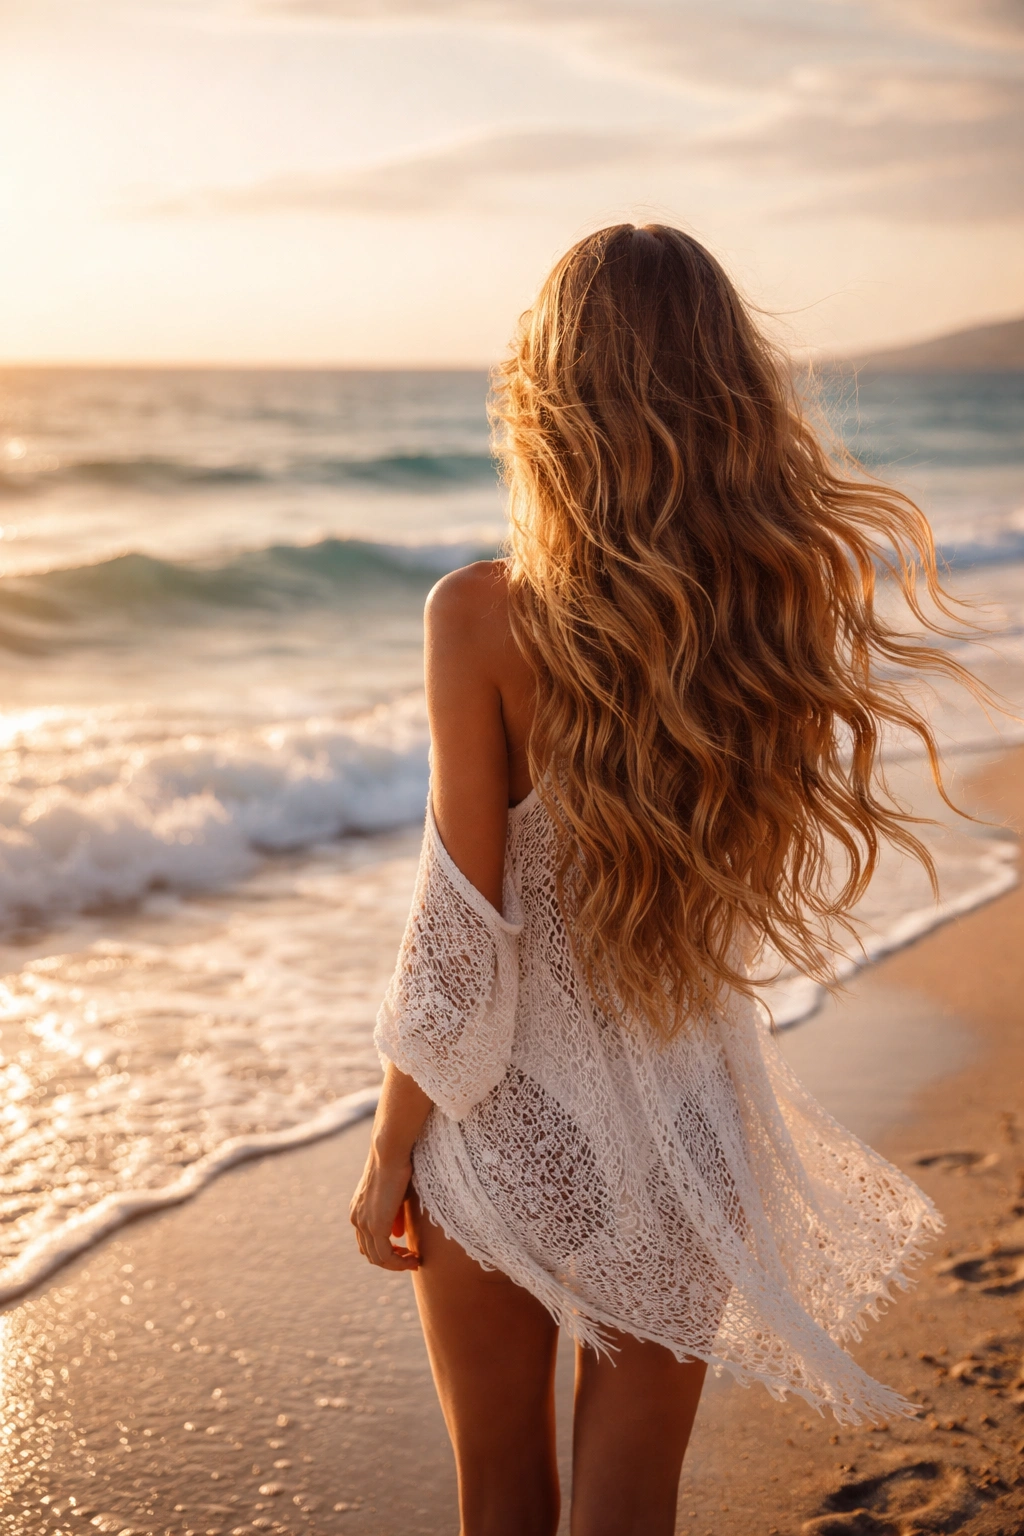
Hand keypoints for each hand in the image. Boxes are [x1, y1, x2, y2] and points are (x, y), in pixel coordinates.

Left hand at [349, 1144, 420, 1270]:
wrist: (389, 1152)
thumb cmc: (396, 1165)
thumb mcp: (394, 1195)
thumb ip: (394, 1216)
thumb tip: (397, 1236)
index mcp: (358, 1210)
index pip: (366, 1242)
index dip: (385, 1250)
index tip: (405, 1248)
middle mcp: (356, 1219)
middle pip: (370, 1253)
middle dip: (392, 1260)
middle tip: (411, 1257)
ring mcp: (363, 1224)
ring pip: (377, 1258)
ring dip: (397, 1264)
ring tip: (415, 1259)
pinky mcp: (375, 1226)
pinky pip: (385, 1256)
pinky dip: (399, 1263)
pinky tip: (415, 1258)